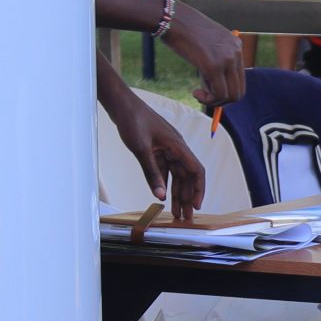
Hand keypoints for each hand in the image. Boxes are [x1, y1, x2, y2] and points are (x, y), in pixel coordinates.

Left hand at [113, 98, 206, 223]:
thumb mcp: (141, 149)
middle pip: (187, 176)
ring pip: (176, 175)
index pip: (196, 170)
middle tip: (185, 216)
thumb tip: (160, 195)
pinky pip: (165, 170)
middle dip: (187, 197)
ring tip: (176, 210)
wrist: (122, 104)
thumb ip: (152, 173)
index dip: (198, 189)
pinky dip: (165, 183)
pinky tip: (163, 195)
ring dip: (177, 193)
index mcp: (178, 146)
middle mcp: (176, 148)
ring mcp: (167, 149)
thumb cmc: (133, 120)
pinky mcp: (157, 149)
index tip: (196, 205)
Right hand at [161, 0, 246, 106]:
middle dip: (222, 100)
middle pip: (239, 90)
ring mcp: (226, 59)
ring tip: (197, 95)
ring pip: (231, 96)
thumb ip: (215, 58)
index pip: (239, 78)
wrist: (171, 18)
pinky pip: (218, 94)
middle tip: (203, 96)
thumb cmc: (182, 29)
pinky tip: (195, 93)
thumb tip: (213, 83)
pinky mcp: (213, 66)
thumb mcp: (206, 42)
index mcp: (236, 45)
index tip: (207, 89)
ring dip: (214, 102)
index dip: (224, 90)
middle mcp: (236, 52)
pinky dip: (208, 100)